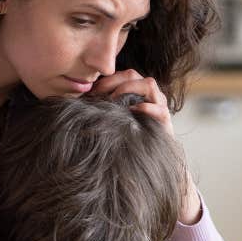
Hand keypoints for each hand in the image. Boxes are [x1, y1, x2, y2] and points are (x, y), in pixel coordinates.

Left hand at [89, 69, 201, 223]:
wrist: (151, 165)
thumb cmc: (126, 143)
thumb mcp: (113, 124)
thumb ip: (102, 112)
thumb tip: (76, 108)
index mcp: (136, 94)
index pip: (123, 75)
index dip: (107, 80)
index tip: (91, 92)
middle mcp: (149, 97)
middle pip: (134, 75)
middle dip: (115, 82)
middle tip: (100, 96)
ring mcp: (159, 107)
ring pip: (149, 84)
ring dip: (129, 89)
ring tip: (115, 103)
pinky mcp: (165, 123)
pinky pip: (159, 109)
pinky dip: (146, 108)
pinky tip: (132, 113)